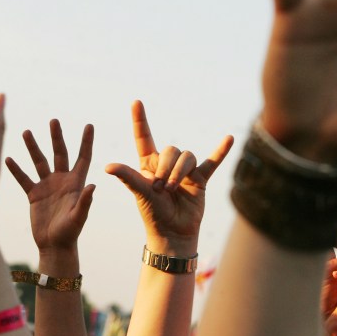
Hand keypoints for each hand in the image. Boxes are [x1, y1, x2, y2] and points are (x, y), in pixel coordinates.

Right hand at [5, 120, 95, 253]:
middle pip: (59, 153)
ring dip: (33, 147)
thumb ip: (85, 202)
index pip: (83, 157)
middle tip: (53, 120)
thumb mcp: (78, 217)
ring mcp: (47, 186)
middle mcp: (61, 180)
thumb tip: (93, 185)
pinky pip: (24, 178)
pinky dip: (16, 169)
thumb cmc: (70, 234)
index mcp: (76, 183)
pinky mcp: (34, 194)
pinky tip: (8, 158)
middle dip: (56, 137)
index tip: (89, 125)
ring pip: (39, 162)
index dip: (86, 142)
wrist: (54, 246)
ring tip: (26, 132)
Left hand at [104, 101, 232, 254]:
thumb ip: (128, 176)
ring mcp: (184, 171)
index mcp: (148, 164)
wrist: (172, 233)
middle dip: (167, 168)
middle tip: (160, 188)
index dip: (140, 120)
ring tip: (173, 190)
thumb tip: (107, 166)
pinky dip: (220, 151)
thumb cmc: (152, 214)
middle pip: (171, 150)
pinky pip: (212, 162)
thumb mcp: (139, 192)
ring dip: (180, 172)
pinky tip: (229, 139)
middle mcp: (166, 164)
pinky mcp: (200, 179)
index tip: (136, 102)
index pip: (143, 137)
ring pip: (187, 156)